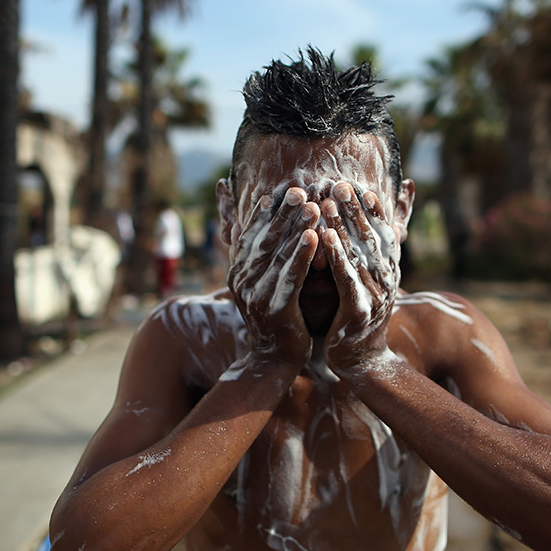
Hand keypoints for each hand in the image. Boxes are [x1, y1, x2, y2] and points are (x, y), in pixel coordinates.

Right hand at [226, 187, 320, 367]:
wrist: (273, 361)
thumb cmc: (272, 318)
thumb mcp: (254, 284)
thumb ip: (249, 254)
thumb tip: (235, 221)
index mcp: (238, 272)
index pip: (252, 234)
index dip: (267, 212)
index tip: (281, 190)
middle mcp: (243, 281)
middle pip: (265, 240)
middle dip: (282, 213)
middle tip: (299, 189)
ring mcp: (256, 295)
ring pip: (278, 254)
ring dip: (295, 227)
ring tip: (311, 205)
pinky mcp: (275, 309)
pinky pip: (291, 276)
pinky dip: (301, 254)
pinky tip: (314, 236)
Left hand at [319, 182, 400, 372]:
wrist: (361, 360)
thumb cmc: (360, 315)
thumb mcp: (372, 281)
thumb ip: (373, 252)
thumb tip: (391, 228)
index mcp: (388, 271)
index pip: (383, 233)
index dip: (372, 210)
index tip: (359, 187)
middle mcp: (386, 279)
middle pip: (371, 238)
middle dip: (355, 210)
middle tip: (340, 185)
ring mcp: (375, 294)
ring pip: (359, 254)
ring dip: (344, 226)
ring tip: (328, 203)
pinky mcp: (359, 310)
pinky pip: (347, 278)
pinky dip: (337, 255)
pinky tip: (325, 238)